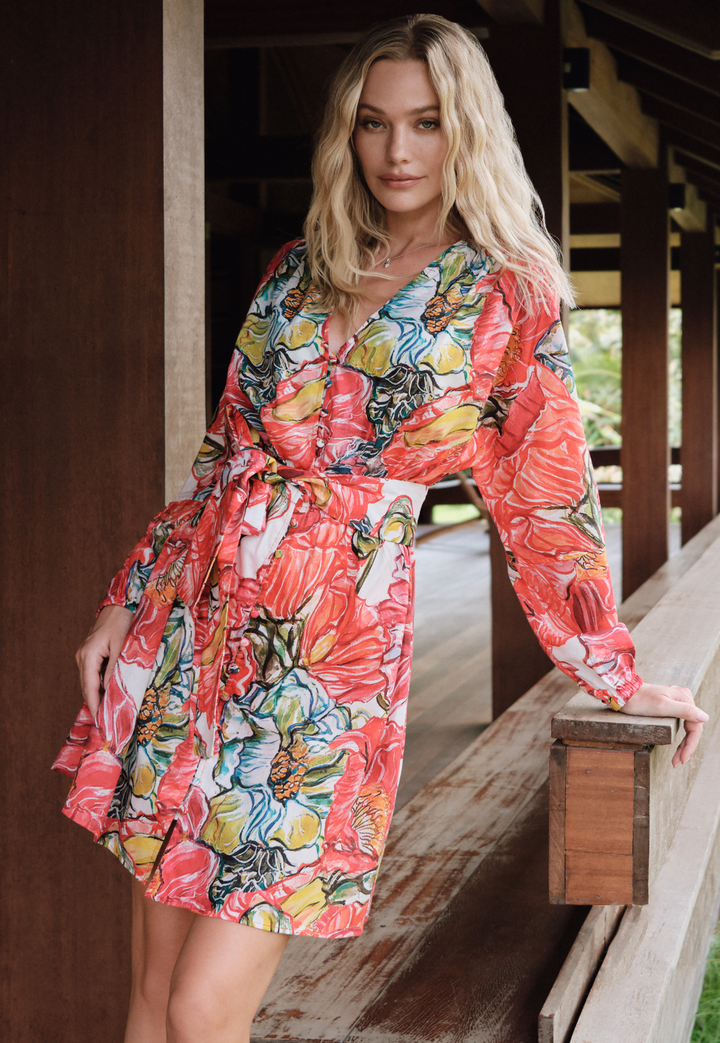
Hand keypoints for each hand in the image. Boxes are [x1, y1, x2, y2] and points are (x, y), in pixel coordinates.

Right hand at [75, 605, 133, 719]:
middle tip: (105, 724)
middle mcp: (82, 656)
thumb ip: (115, 669)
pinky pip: (93, 674)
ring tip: (107, 714)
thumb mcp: (122, 645)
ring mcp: (84, 655)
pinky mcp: (90, 653)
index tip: (100, 722)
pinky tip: (107, 695)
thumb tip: (109, 691)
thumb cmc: (123, 621)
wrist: (120, 604)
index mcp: (89, 655)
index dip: (95, 706)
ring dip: (97, 697)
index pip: (89, 687)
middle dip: (95, 705)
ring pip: (89, 682)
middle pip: (87, 687)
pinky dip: (99, 686)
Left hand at [620, 683, 708, 766]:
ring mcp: (678, 702)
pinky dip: (679, 737)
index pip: (695, 727)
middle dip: (686, 747)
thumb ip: (684, 711)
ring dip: (684, 744)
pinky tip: (677, 747)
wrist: (624, 693)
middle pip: (692, 728)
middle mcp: (684, 699)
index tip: (682, 759)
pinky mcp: (671, 706)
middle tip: (678, 762)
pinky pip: (681, 724)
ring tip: (677, 759)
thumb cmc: (640, 700)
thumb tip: (704, 718)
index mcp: (685, 698)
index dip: (690, 745)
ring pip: (687, 728)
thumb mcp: (662, 706)